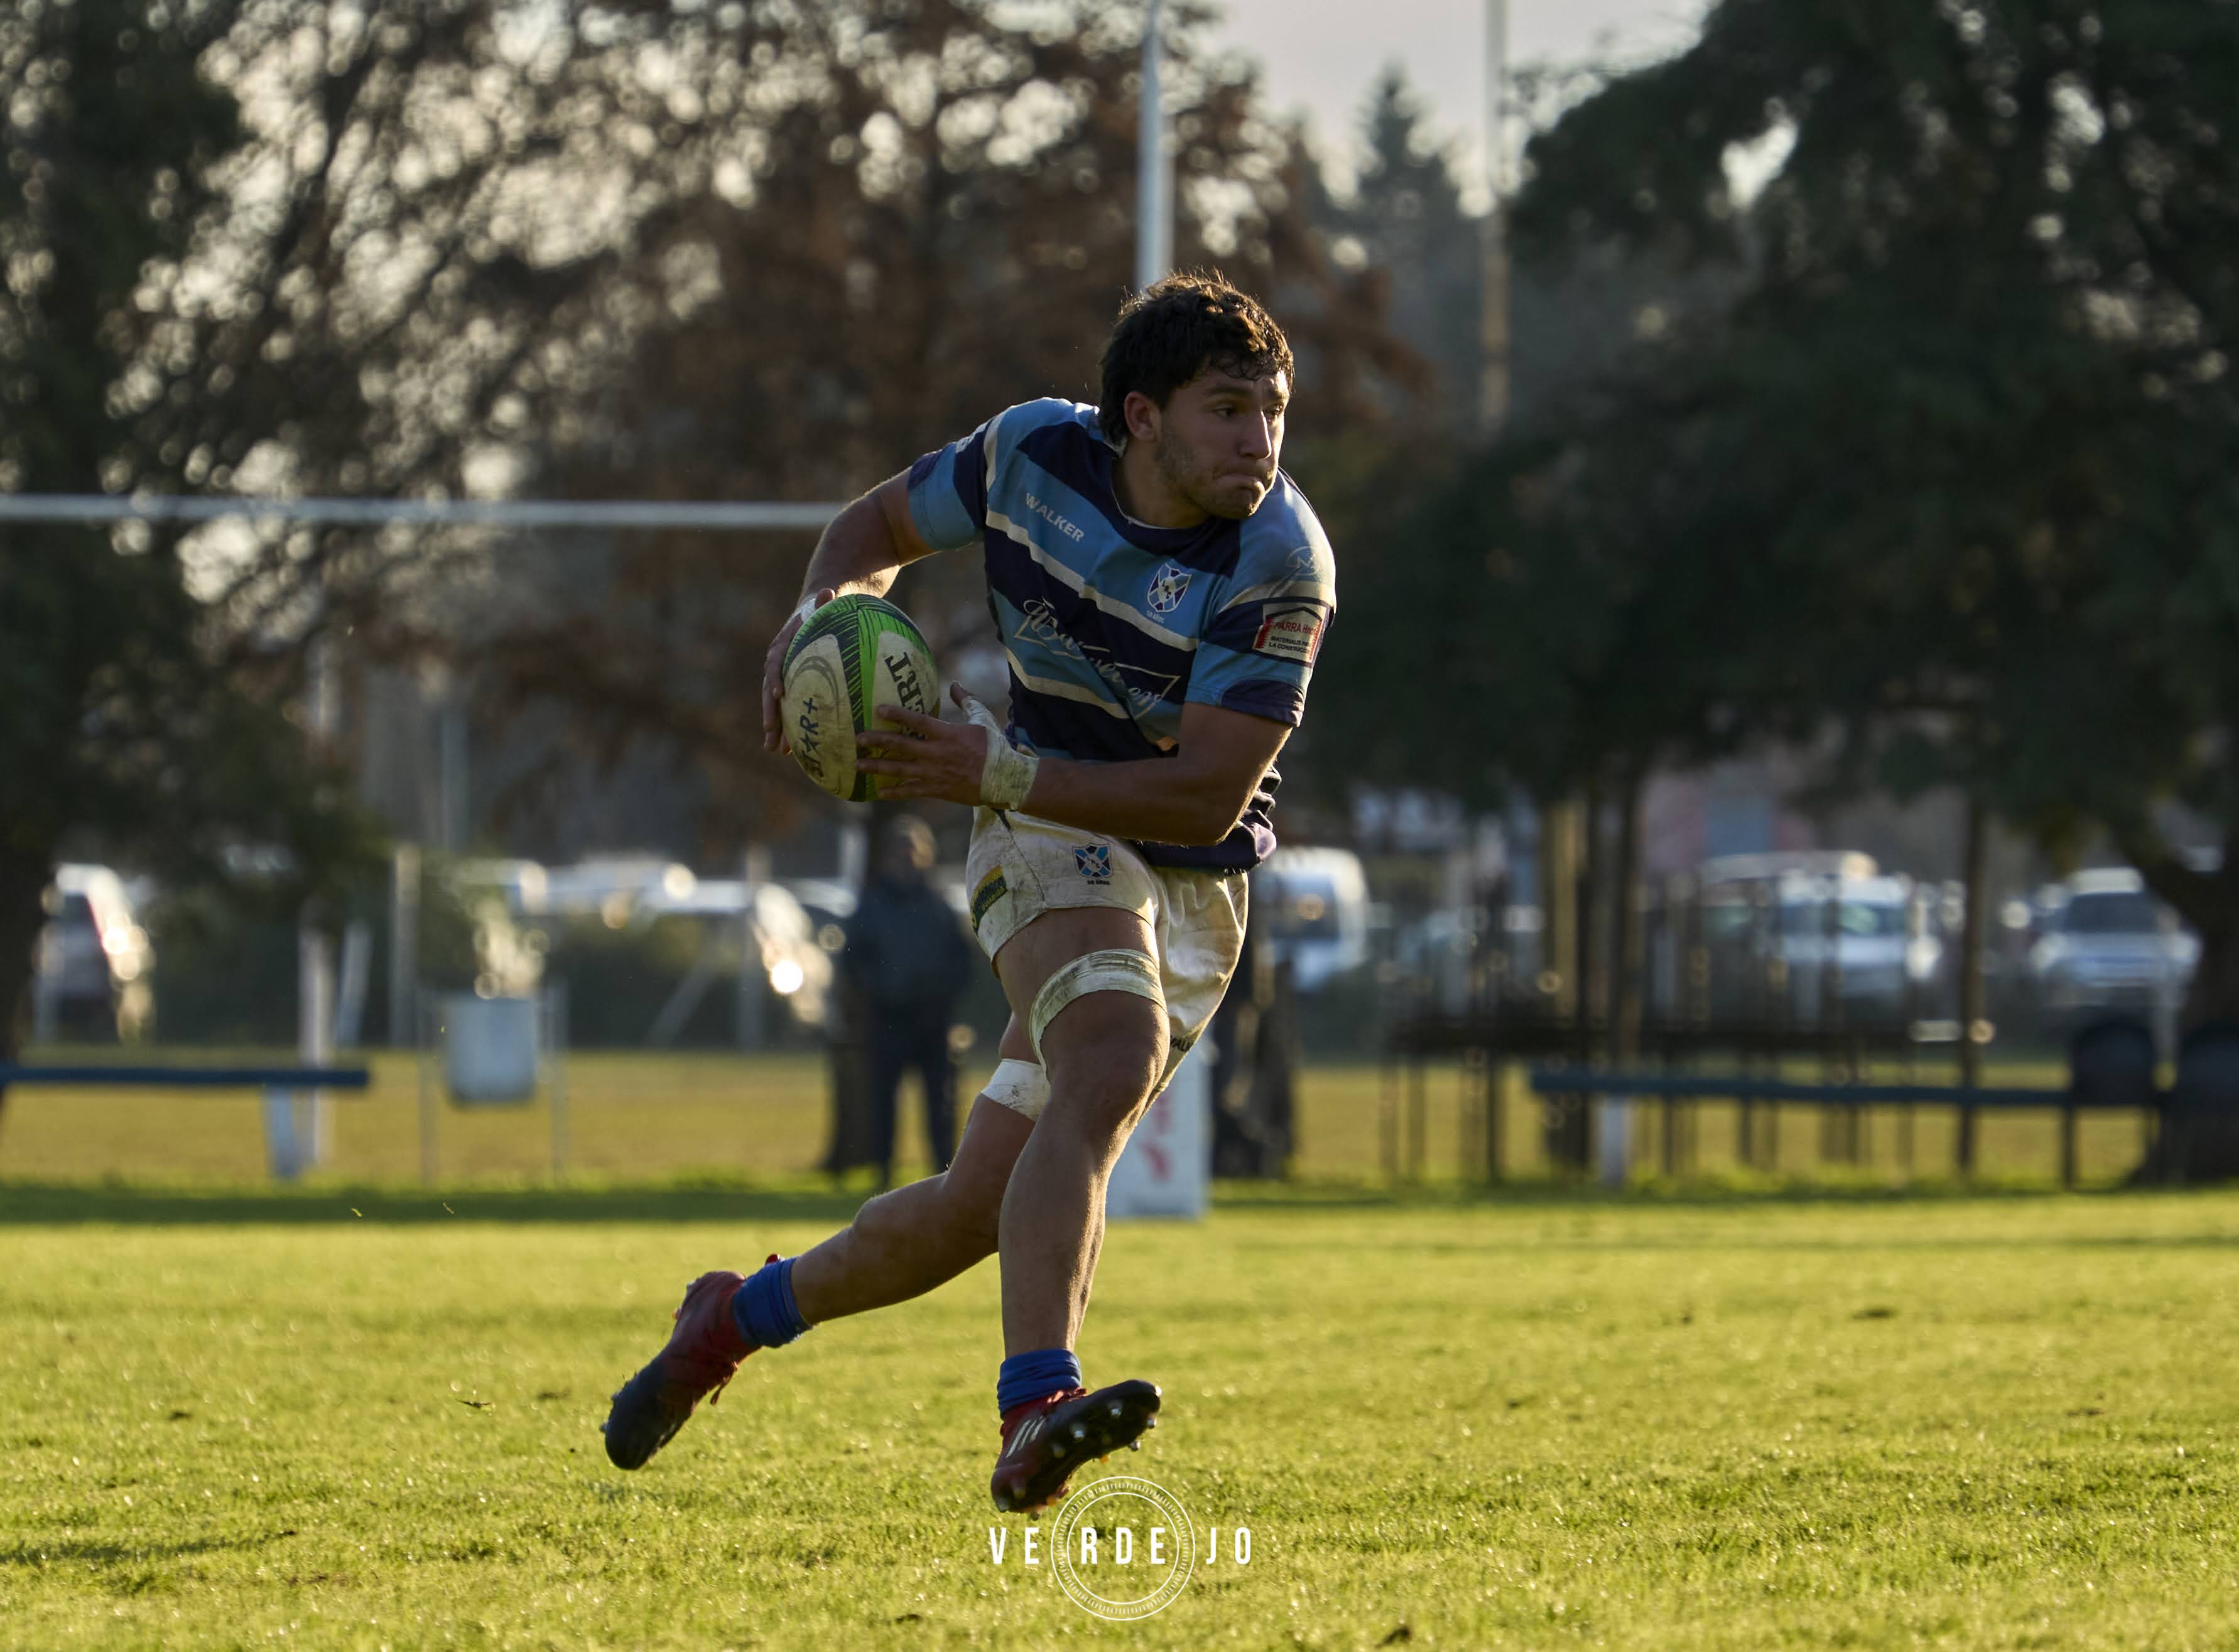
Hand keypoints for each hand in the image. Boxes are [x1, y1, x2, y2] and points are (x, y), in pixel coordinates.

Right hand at [762, 588, 834, 753]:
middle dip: (770, 713)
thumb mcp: (825, 602)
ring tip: (775, 750)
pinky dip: (790, 728)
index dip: (775, 678)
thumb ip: (825, 600)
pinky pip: (790, 709)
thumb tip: (829, 591)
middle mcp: (778, 664)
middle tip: (771, 733)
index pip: (775, 662)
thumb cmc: (823, 608)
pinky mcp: (793, 687)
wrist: (815, 613)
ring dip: (775, 728)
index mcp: (782, 645)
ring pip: (775, 706)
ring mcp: (784, 677)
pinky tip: (794, 752)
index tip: (778, 694)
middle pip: (769, 690)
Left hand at [855, 681, 993, 803]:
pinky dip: (895, 792)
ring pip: (900, 770)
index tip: (878, 710)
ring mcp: (935, 773)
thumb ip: (966, 701)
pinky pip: (911, 791)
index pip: (917, 721)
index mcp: (947, 734)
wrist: (1005, 780)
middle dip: (877, 741)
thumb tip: (956, 684)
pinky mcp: (938, 790)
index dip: (897, 715)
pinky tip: (879, 792)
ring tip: (858, 765)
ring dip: (877, 767)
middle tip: (857, 739)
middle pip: (900, 746)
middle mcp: (936, 754)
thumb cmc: (995, 748)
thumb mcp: (982, 719)